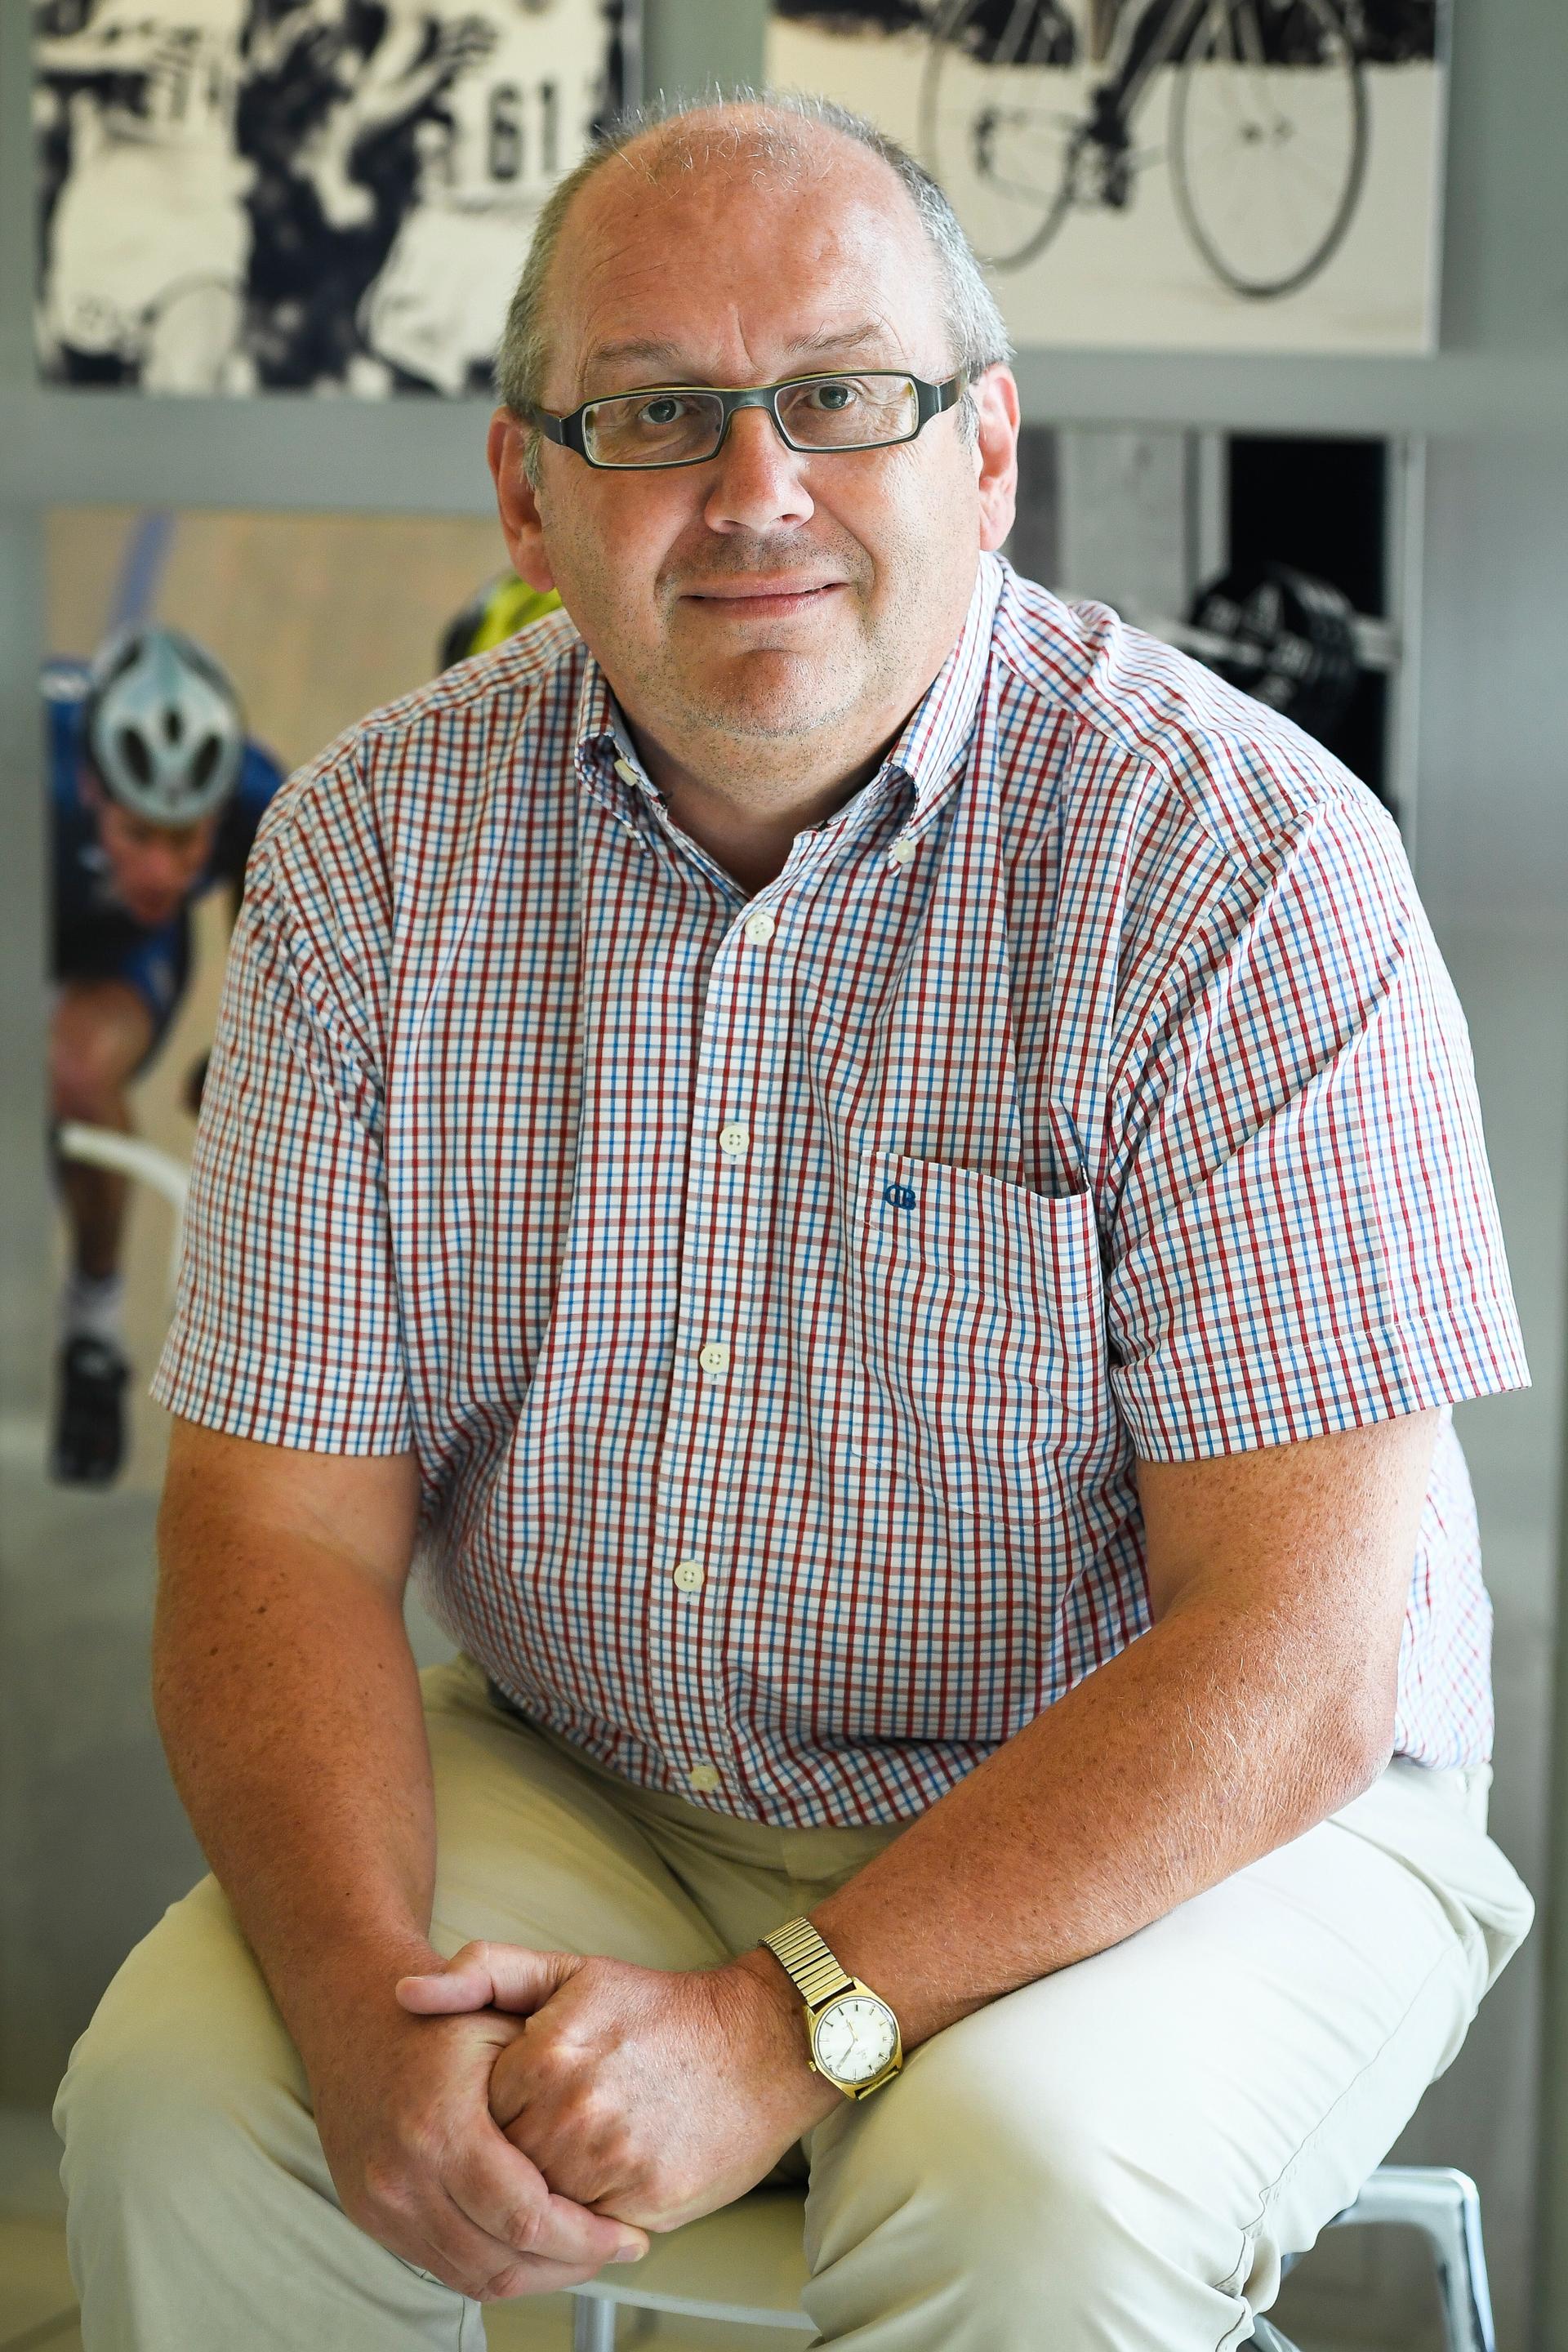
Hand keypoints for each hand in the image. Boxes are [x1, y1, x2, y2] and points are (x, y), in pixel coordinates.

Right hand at [301, 1958, 650, 2300]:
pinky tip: (537, 2249)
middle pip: (504, 2260)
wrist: (355, 2021)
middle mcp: (404, 2175)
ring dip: (539, 2276)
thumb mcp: (501, 2020)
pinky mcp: (373, 2218)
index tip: (629, 2236)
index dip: (585, 2237)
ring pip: (477, 2277)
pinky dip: (498, 2269)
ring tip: (586, 2253)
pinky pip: (446, 2269)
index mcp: (440, 2126)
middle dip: (572, 2265)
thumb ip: (550, 2076)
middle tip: (619, 2249)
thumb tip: (610, 2143)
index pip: (525, 2216)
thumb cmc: (442, 2021)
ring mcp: (384, 2203)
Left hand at [397, 1943, 840, 2233]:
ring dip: (545, 2193)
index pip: (472, 2112)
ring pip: (538, 2205)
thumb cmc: (659, 2011)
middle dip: (511, 2156)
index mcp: (546, 2054)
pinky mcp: (645, 2204)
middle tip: (544, 2133)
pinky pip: (585, 2234)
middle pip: (500, 2164)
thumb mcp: (573, 1973)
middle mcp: (572, 2111)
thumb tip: (406, 1992)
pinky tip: (599, 2185)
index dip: (485, 2113)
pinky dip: (583, 2220)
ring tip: (572, 2157)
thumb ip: (486, 1973)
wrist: (760, 2045)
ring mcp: (610, 2162)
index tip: (511, 2103)